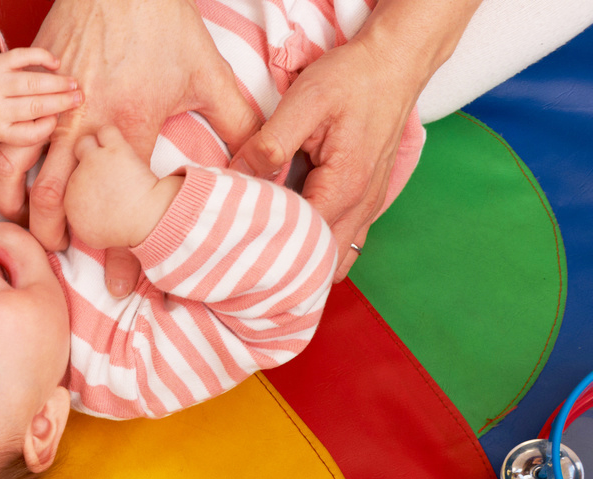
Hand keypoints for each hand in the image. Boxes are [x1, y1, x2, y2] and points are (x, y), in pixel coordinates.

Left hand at [0, 38, 80, 155]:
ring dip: (58, 82)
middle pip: (35, 106)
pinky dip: (42, 57)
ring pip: (33, 82)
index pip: (28, 134)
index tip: (60, 121)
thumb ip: (21, 139)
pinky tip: (56, 63)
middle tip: (81, 98)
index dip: (47, 127)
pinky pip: (24, 56)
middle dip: (62, 102)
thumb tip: (57, 154)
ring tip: (74, 84)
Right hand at [25, 0, 258, 294]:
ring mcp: (49, 108)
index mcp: (126, 129)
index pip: (122, 206)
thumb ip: (234, 120)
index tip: (123, 286)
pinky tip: (0, 184)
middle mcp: (81, 126)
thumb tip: (261, 160)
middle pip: (56, 200)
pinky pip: (2, 138)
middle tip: (60, 257)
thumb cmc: (161, 24)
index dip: (121, 253)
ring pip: (18, 173)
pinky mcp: (30, 90)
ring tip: (24, 229)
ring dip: (17, 206)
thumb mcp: (207, 72)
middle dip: (54, 237)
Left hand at [229, 37, 415, 280]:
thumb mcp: (305, 101)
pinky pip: (343, 240)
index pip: (300, 241)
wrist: (396, 61)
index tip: (233, 247)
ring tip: (263, 259)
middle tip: (242, 264)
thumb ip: (270, 143)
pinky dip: (319, 248)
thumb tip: (237, 177)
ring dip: (303, 262)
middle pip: (319, 260)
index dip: (265, 249)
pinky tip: (289, 241)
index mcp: (345, 187)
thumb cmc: (353, 78)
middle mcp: (362, 205)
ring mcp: (368, 205)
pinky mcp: (366, 199)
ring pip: (333, 256)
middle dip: (282, 267)